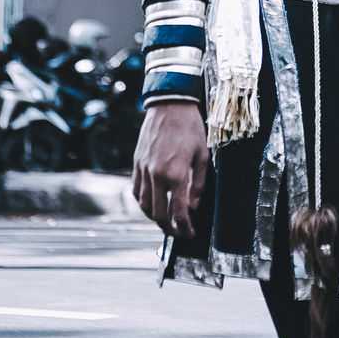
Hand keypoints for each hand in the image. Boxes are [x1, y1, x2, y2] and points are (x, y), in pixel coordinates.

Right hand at [132, 101, 208, 237]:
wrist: (170, 104)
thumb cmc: (190, 127)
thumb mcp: (202, 155)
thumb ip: (198, 184)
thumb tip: (193, 206)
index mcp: (176, 174)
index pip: (178, 212)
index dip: (184, 227)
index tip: (189, 233)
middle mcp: (156, 175)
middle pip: (158, 214)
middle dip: (168, 228)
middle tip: (177, 232)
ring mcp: (144, 169)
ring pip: (143, 205)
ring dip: (154, 217)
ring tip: (165, 220)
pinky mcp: (136, 163)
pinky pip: (136, 190)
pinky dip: (143, 202)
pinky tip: (151, 202)